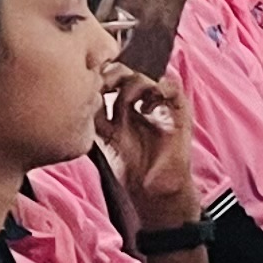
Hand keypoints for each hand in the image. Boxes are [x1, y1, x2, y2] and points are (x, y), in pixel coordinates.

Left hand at [95, 66, 201, 228]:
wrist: (152, 190)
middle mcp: (144, 103)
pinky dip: (161, 89)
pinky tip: (147, 107)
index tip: (91, 77)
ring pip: (150, 76)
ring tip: (126, 100)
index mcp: (127, 107)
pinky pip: (174, 88)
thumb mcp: (103, 135)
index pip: (116, 78)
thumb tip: (82, 93)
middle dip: (117, 73)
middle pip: (132, 72)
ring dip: (135, 83)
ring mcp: (162, 106)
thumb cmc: (129, 166)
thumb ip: (95, 114)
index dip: (104, 73)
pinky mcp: (179, 113)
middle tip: (104, 82)